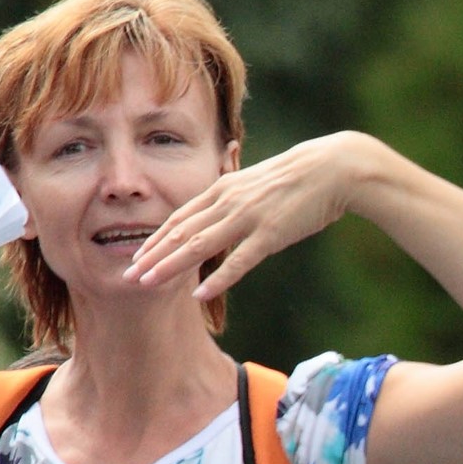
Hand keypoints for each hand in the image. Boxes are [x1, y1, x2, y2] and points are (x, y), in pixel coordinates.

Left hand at [125, 132, 374, 299]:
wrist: (333, 169)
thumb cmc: (299, 179)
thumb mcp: (257, 186)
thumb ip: (236, 203)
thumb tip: (223, 221)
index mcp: (224, 188)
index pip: (180, 217)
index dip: (156, 239)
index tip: (137, 256)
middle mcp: (229, 201)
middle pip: (181, 233)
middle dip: (152, 256)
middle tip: (129, 276)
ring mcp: (248, 217)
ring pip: (199, 245)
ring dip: (171, 266)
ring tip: (148, 284)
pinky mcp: (270, 233)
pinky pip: (238, 260)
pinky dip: (216, 278)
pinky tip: (198, 294)